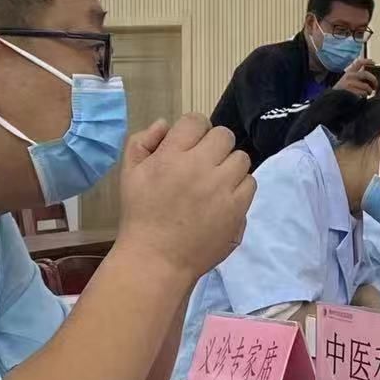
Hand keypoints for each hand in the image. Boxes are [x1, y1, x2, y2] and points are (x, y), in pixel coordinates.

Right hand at [117, 115, 254, 280]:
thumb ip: (143, 141)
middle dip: (213, 146)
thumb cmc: (141, 215)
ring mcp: (221, 187)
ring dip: (228, 166)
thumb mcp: (129, 173)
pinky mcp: (237, 208)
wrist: (157, 259)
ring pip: (241, 158)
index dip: (193, 131)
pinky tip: (223, 199)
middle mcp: (199, 166)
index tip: (188, 147)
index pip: (196, 121)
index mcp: (171, 154)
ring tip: (214, 183)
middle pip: (223, 135)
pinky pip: (250, 183)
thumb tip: (167, 124)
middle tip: (203, 165)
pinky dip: (239, 188)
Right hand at [333, 58, 377, 97]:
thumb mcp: (346, 79)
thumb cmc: (341, 89)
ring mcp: (350, 83)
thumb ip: (356, 77)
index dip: (367, 61)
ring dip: (369, 91)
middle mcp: (349, 76)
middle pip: (366, 74)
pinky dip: (365, 96)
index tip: (373, 62)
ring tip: (369, 93)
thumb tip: (370, 79)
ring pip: (366, 86)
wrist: (332, 98)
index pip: (358, 62)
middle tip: (375, 85)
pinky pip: (362, 93)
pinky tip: (363, 97)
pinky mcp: (350, 91)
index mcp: (349, 72)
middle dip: (374, 80)